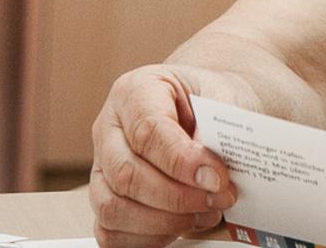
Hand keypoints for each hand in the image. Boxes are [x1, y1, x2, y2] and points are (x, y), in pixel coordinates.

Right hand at [88, 66, 236, 247]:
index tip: (218, 177)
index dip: (183, 161)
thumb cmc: (213, 100)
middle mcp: (109, 129)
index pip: (147, 131)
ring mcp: (101, 166)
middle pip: (126, 175)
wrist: (210, 108)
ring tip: (206, 213)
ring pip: (113, 208)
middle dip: (178, 197)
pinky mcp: (105, 198)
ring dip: (165, 221)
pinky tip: (182, 226)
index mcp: (134, 91)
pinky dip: (148, 238)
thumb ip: (218, 126)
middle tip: (220, 199)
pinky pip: (111, 232)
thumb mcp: (224, 96)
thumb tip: (209, 169)